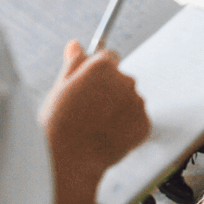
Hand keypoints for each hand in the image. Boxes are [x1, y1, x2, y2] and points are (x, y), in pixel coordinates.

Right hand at [41, 40, 149, 183]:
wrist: (69, 159)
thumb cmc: (58, 124)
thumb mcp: (59, 87)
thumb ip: (73, 63)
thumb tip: (76, 44)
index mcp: (103, 66)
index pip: (109, 57)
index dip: (98, 72)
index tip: (91, 84)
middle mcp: (126, 79)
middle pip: (121, 80)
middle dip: (108, 91)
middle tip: (87, 111)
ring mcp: (137, 102)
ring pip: (130, 101)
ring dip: (118, 110)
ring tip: (94, 127)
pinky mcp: (145, 123)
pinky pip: (137, 121)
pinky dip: (126, 128)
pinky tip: (107, 136)